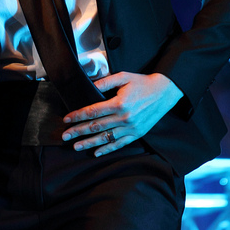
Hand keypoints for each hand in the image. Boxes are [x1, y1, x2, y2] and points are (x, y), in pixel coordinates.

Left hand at [61, 72, 182, 155]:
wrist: (164, 92)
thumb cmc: (142, 83)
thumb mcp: (123, 77)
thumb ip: (105, 81)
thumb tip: (89, 85)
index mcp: (119, 104)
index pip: (92, 111)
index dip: (77, 116)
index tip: (66, 119)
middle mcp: (124, 118)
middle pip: (96, 127)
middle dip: (78, 131)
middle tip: (65, 136)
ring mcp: (131, 128)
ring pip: (105, 138)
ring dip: (89, 143)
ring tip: (76, 146)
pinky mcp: (137, 134)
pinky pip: (119, 144)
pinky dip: (107, 149)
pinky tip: (96, 152)